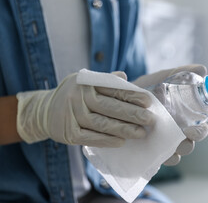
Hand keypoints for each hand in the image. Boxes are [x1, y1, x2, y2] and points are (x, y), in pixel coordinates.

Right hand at [16, 72, 155, 146]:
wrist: (43, 111)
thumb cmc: (73, 95)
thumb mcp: (85, 82)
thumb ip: (105, 80)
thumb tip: (125, 77)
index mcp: (87, 83)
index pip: (113, 89)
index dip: (132, 95)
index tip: (148, 101)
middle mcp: (78, 97)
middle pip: (110, 107)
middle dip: (133, 114)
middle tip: (150, 120)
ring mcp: (72, 115)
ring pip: (102, 124)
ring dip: (123, 129)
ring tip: (141, 133)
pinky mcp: (68, 133)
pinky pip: (91, 138)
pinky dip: (107, 140)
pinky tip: (121, 142)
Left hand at [132, 64, 207, 165]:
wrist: (120, 98)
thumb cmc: (147, 89)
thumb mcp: (163, 77)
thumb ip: (182, 72)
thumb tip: (203, 69)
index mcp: (185, 117)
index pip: (201, 126)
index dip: (201, 129)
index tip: (196, 125)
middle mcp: (178, 132)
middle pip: (192, 141)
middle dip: (191, 140)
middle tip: (184, 132)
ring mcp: (165, 142)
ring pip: (178, 152)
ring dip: (177, 149)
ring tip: (168, 143)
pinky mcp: (152, 149)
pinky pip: (162, 159)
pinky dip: (162, 157)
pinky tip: (156, 152)